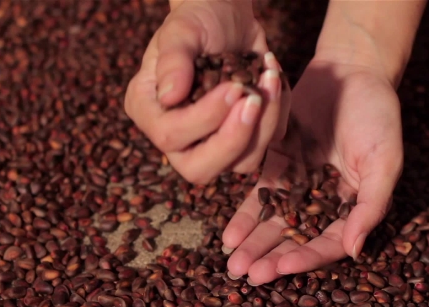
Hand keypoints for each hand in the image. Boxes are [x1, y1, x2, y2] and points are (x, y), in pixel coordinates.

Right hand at [124, 1, 289, 183]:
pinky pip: (268, 144)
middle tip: (254, 99)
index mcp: (149, 111)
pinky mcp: (244, 138)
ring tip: (271, 78)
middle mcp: (177, 136)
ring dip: (265, 124)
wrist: (225, 15)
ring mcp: (212, 142)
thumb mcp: (182, 30)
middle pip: (200, 169)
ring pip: (242, 163)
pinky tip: (274, 78)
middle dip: (233, 139)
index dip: (204, 118)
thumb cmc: (197, 20)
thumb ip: (173, 60)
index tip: (233, 86)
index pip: (169, 136)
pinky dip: (279, 113)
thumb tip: (170, 96)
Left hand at [221, 58, 403, 284]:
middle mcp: (325, 199)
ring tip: (233, 262)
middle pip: (296, 236)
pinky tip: (230, 233)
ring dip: (255, 242)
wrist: (351, 69)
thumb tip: (355, 251)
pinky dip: (245, 213)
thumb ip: (371, 205)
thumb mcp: (384, 160)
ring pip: (274, 220)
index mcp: (354, 204)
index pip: (329, 241)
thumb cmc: (377, 114)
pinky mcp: (277, 162)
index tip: (281, 269)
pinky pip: (259, 193)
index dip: (306, 257)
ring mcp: (299, 182)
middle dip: (272, 257)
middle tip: (247, 275)